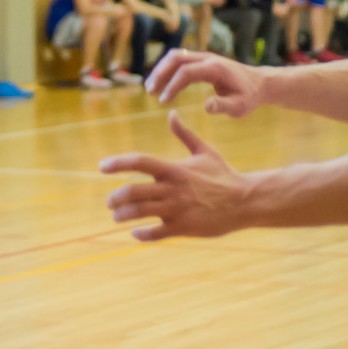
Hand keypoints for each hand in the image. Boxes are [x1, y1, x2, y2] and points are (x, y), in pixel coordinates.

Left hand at [100, 113, 248, 240]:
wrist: (245, 201)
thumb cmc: (224, 175)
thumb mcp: (204, 151)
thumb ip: (184, 134)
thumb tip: (171, 114)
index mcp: (173, 169)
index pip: (139, 162)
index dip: (117, 163)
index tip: (102, 166)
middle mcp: (172, 189)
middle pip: (133, 191)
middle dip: (116, 197)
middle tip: (110, 202)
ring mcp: (177, 209)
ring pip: (140, 213)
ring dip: (123, 216)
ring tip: (117, 216)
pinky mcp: (183, 227)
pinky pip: (156, 233)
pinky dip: (141, 234)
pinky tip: (136, 232)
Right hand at [145, 49, 268, 117]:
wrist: (260, 83)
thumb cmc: (249, 96)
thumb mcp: (240, 106)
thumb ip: (223, 106)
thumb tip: (205, 107)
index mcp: (215, 68)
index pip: (187, 72)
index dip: (172, 85)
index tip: (163, 101)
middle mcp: (207, 58)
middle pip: (176, 57)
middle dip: (160, 73)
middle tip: (149, 90)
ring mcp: (204, 57)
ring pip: (176, 56)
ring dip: (161, 69)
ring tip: (151, 87)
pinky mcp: (202, 60)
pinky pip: (180, 60)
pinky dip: (168, 69)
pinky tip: (162, 83)